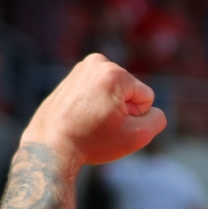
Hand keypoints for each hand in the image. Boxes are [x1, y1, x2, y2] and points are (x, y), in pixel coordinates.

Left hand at [21, 53, 166, 165]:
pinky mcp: (72, 77)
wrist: (50, 146)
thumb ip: (157, 119)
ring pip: (115, 93)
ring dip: (108, 108)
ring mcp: (81, 68)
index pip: (146, 97)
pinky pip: (98, 93)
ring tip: (89, 120)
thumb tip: (152, 110)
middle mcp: (96, 62)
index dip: (135, 117)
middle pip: (130, 92)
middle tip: (98, 125)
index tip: (111, 125)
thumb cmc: (92, 142)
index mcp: (113, 72)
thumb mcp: (137, 136)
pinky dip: (94, 105)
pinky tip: (81, 116)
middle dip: (121, 110)